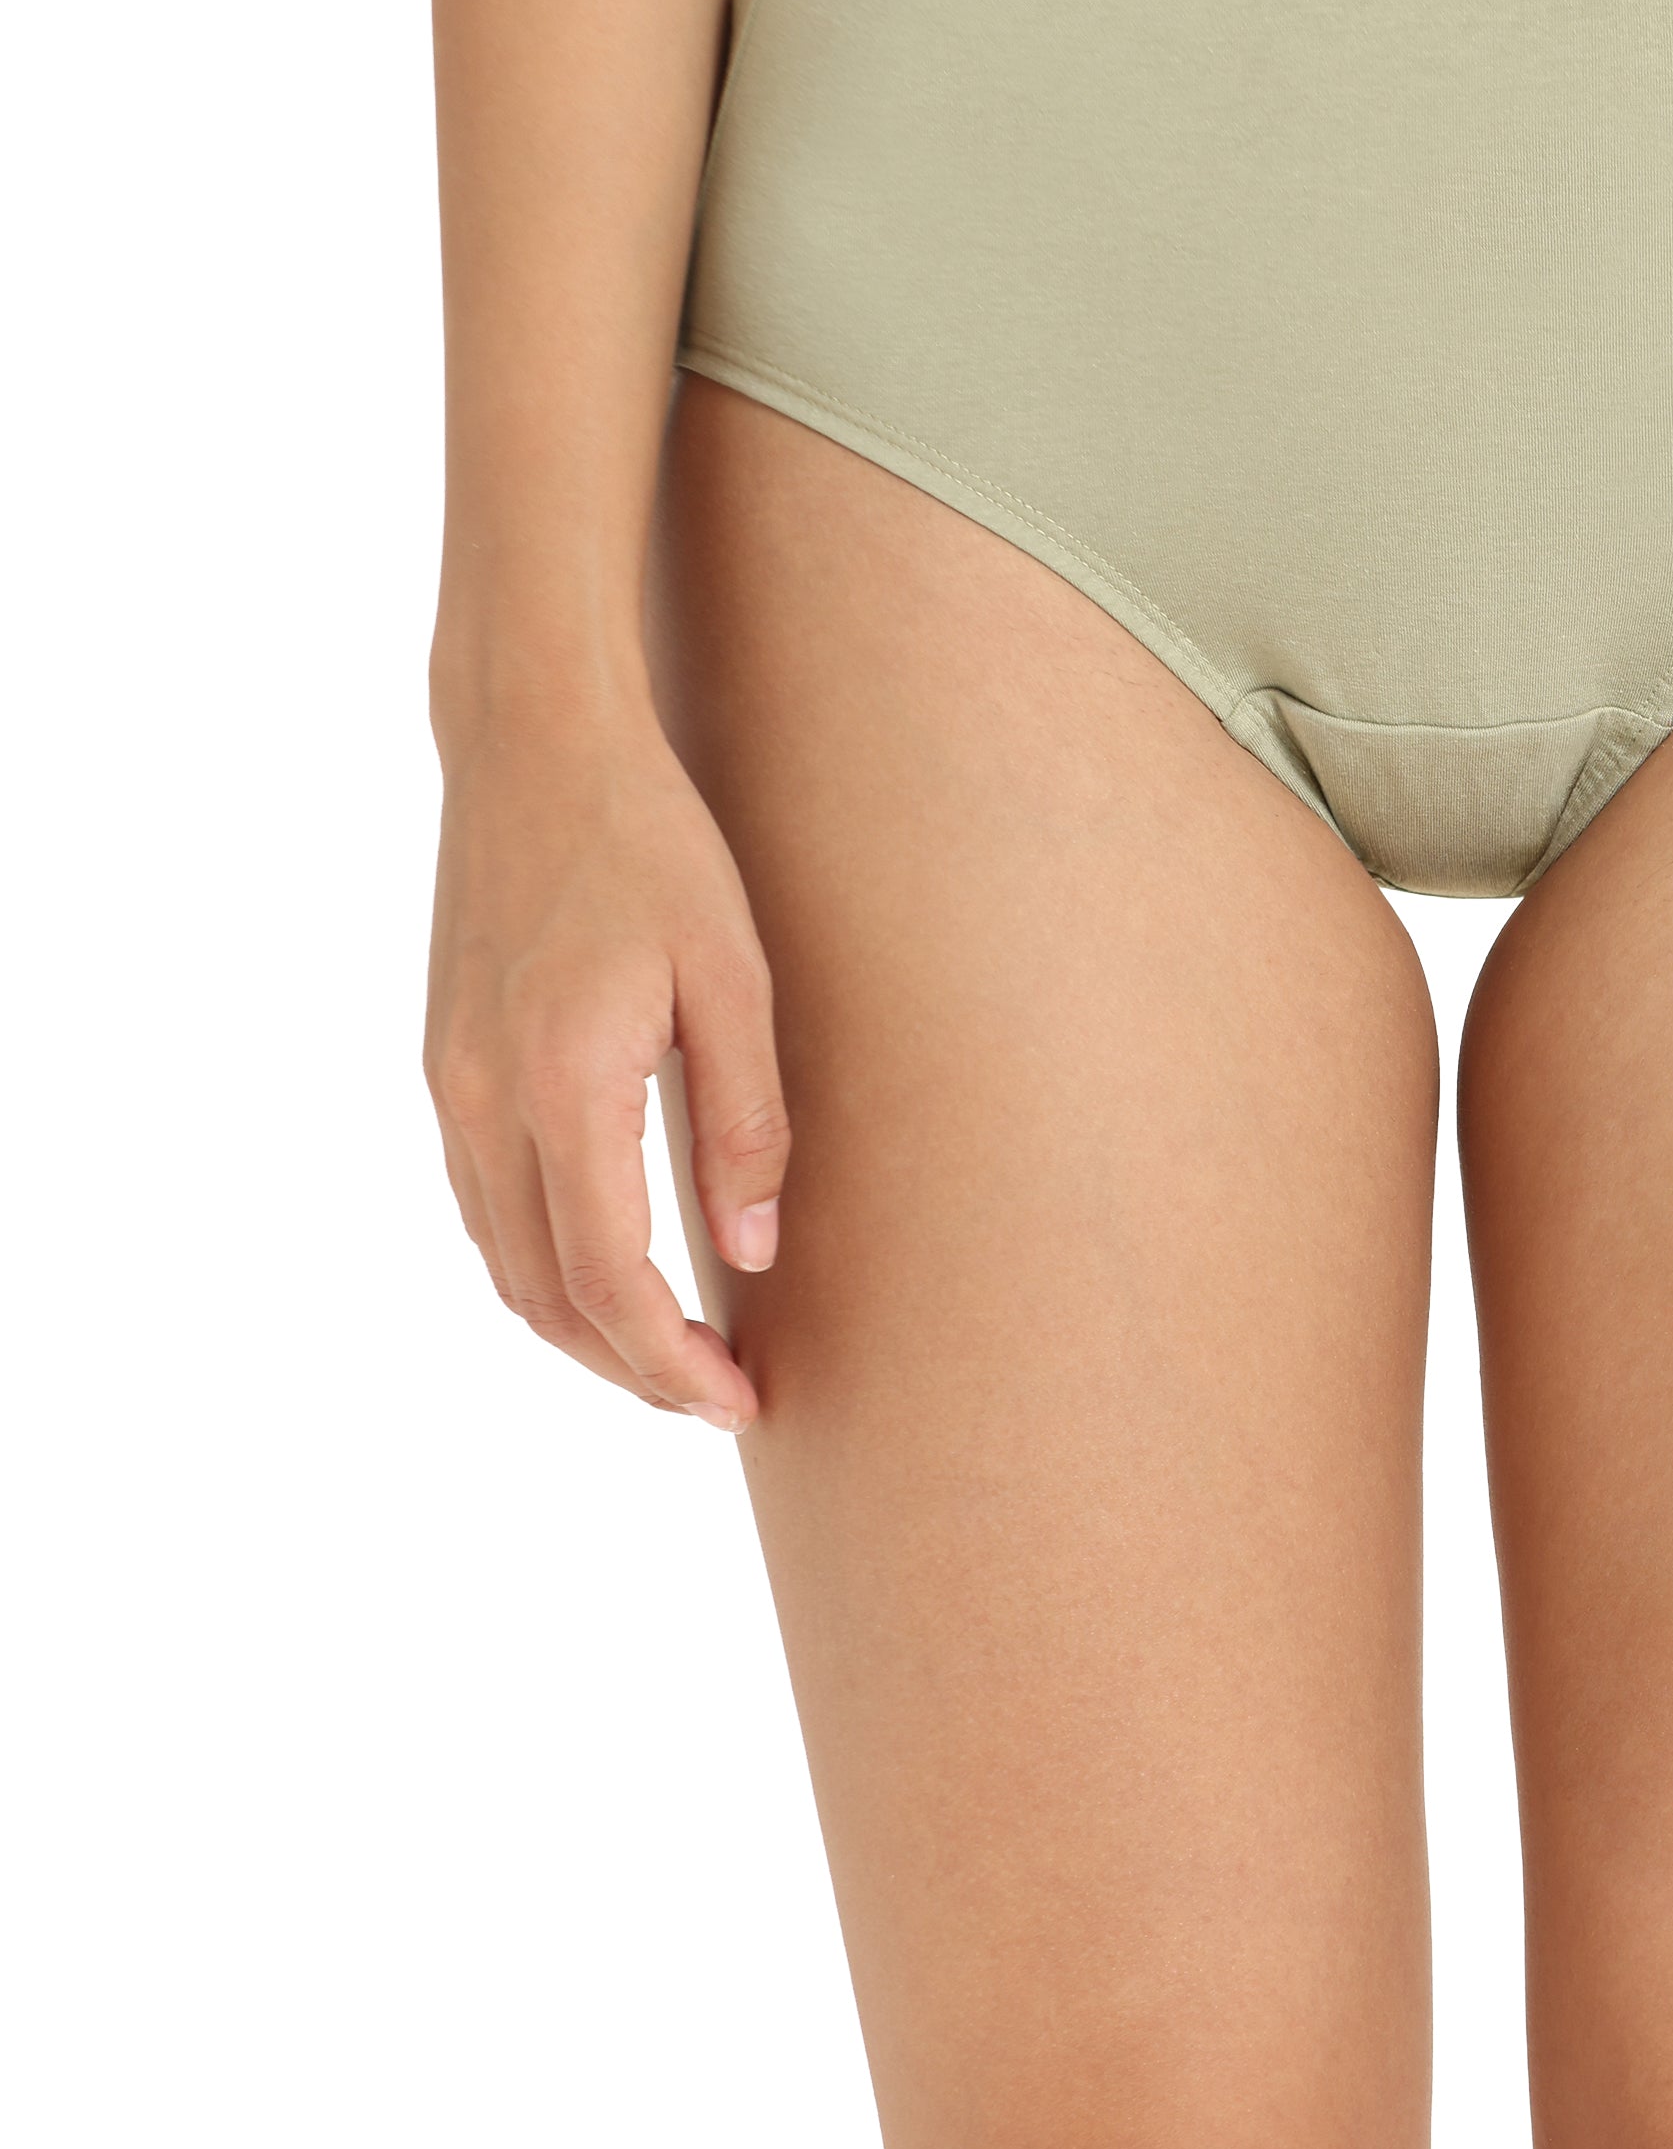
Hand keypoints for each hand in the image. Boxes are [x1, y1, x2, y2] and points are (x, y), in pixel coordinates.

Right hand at [424, 713, 785, 1427]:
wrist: (532, 748)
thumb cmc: (652, 846)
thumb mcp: (735, 977)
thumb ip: (745, 1122)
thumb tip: (753, 1256)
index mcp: (563, 1081)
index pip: (607, 1276)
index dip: (668, 1360)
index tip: (735, 1399)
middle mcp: (482, 1099)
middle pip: (542, 1295)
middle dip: (628, 1368)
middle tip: (716, 1400)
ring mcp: (448, 1085)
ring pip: (501, 1263)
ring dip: (581, 1330)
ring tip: (672, 1358)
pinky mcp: (443, 1065)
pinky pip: (483, 1208)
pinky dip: (542, 1268)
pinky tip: (609, 1274)